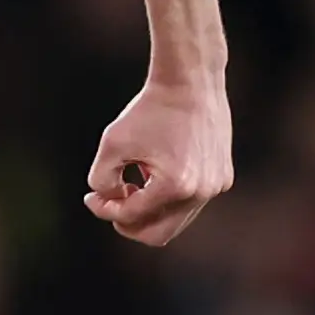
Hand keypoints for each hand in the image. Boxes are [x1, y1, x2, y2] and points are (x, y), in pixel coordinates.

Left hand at [84, 80, 231, 245]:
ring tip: (135, 181)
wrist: (191, 80)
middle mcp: (201, 192)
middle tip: (112, 206)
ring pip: (176, 219)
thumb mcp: (112, 143)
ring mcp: (216, 186)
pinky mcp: (223, 177)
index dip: (105, 210)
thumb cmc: (150, 109)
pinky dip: (169, 196)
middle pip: (159, 234)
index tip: (91, 196)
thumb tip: (109, 202)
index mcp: (175, 186)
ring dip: (150, 209)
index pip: (132, 217)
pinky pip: (191, 201)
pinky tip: (156, 169)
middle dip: (129, 223)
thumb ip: (102, 180)